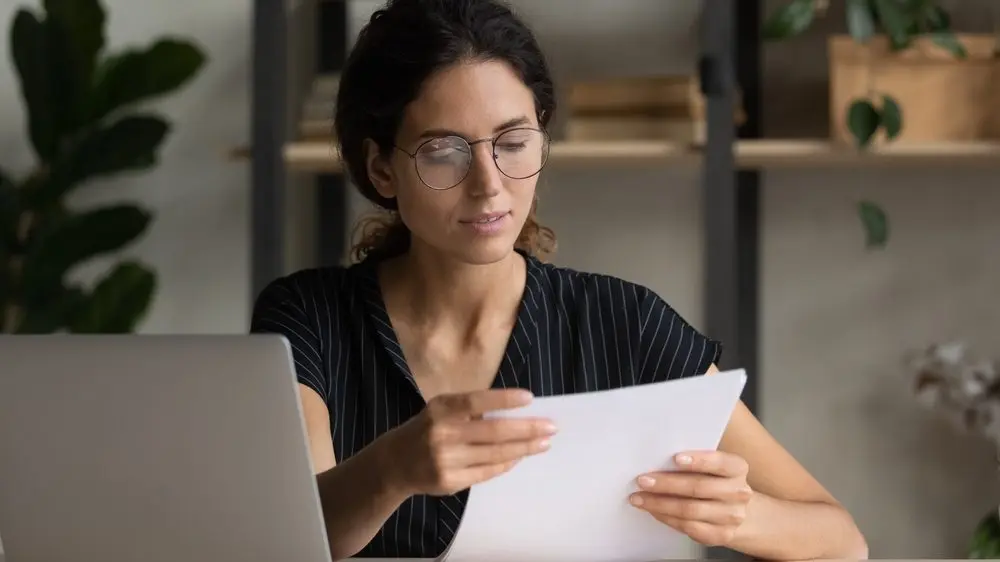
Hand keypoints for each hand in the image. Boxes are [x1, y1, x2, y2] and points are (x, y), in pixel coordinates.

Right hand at [379, 388, 556, 496]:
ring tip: (543, 443)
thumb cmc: (427, 429)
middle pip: (493, 431)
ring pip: (494, 454)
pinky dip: (507, 463)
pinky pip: (487, 472)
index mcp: (441, 409)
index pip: (476, 401)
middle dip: (527, 429)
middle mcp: (442, 433)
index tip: (530, 398)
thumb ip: (471, 410)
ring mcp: (446, 460)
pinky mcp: (450, 481)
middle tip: (552, 427)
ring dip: (524, 448)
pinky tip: (520, 456)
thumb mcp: (441, 410)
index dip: (504, 399)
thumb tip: (516, 412)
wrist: (395, 463)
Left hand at [629, 451, 752, 547]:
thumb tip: (658, 460)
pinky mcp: (721, 534)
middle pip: (699, 487)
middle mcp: (738, 492)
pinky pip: (689, 527)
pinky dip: (667, 518)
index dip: (698, 460)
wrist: (736, 510)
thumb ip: (693, 462)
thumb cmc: (716, 481)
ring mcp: (732, 516)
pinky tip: (654, 511)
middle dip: (667, 484)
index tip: (675, 458)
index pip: (719, 463)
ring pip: (690, 510)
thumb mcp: (713, 467)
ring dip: (660, 504)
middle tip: (643, 480)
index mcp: (737, 468)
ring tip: (640, 498)